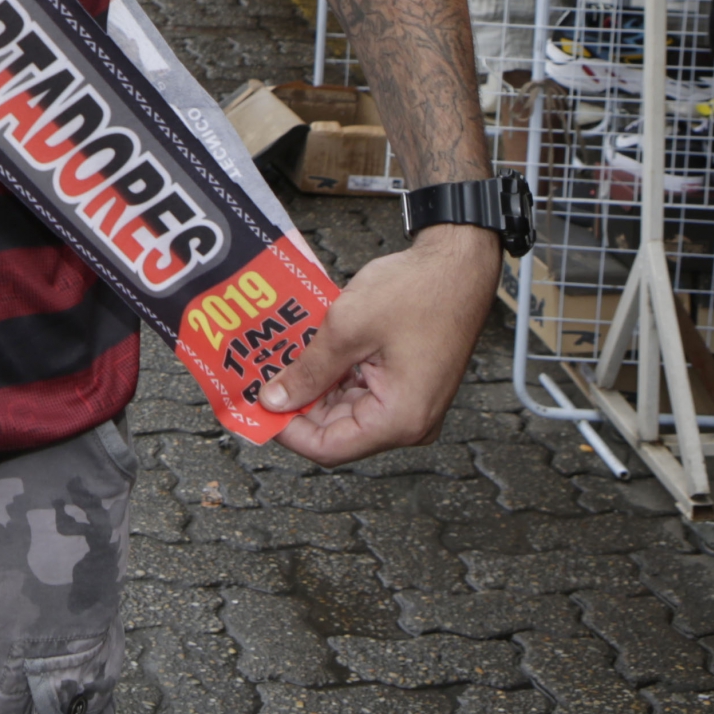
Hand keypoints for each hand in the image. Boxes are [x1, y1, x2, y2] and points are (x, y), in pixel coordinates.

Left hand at [260, 225, 497, 464]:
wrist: (458, 266)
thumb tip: (274, 401)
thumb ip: (308, 371)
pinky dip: (333, 373)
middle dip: (296, 404)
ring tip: (278, 360)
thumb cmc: (416, 293)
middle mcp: (408, 422)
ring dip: (312, 385)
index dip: (287, 431)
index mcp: (399, 419)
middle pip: (336, 429)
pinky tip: (308, 350)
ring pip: (345, 408)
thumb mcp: (347, 328)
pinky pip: (361, 390)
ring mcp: (409, 403)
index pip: (330, 448)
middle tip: (259, 377)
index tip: (255, 407)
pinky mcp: (406, 384)